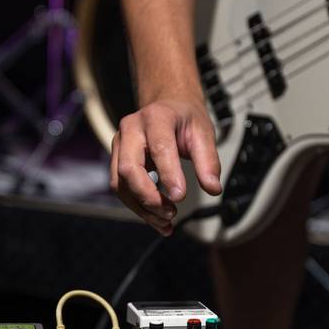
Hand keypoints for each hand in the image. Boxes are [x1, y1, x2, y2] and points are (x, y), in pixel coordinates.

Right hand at [110, 99, 221, 235]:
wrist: (167, 107)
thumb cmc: (184, 119)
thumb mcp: (203, 132)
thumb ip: (208, 161)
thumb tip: (212, 188)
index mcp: (156, 117)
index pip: (159, 147)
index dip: (168, 174)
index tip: (180, 196)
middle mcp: (131, 130)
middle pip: (128, 168)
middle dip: (148, 196)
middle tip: (171, 212)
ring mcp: (119, 146)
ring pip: (121, 184)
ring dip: (142, 208)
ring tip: (167, 221)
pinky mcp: (116, 161)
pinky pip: (122, 189)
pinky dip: (138, 209)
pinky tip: (158, 219)